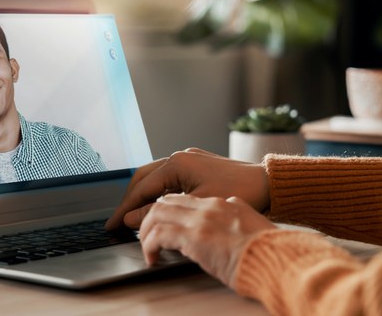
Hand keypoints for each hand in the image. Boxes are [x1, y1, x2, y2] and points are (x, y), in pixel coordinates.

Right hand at [105, 148, 269, 229]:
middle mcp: (180, 157)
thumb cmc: (239, 193)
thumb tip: (132, 219)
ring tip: (134, 216)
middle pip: (142, 178)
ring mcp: (189, 160)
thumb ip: (162, 212)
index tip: (112, 224)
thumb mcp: (196, 206)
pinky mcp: (198, 166)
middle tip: (118, 221)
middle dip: (129, 200)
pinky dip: (158, 193)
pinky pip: (169, 178)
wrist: (269, 184)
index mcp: (177, 163)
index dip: (125, 208)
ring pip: (155, 178)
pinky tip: (158, 206)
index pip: (141, 187)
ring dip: (143, 196)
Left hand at [139, 194, 275, 287]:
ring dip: (145, 231)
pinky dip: (149, 245)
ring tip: (146, 247)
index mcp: (223, 202)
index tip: (159, 222)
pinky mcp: (193, 236)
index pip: (184, 198)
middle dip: (148, 216)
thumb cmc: (268, 250)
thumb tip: (228, 212)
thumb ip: (236, 214)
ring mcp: (201, 219)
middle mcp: (209, 205)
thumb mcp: (250, 224)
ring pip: (156, 214)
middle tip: (144, 232)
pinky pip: (158, 235)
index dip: (167, 209)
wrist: (277, 258)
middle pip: (165, 200)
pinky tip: (151, 257)